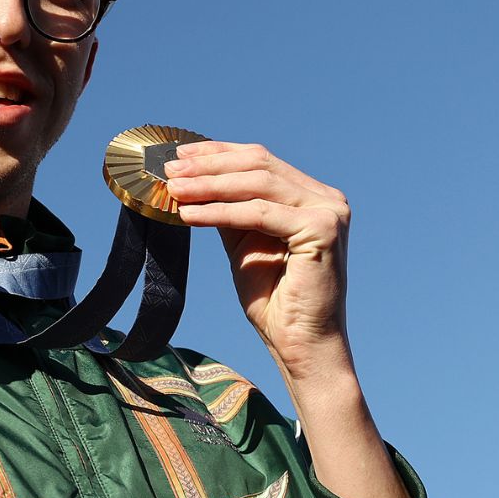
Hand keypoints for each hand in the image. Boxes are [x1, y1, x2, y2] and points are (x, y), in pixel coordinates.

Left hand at [164, 141, 354, 377]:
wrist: (300, 344)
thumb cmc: (274, 301)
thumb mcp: (244, 243)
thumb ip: (228, 210)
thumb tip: (190, 180)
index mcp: (312, 196)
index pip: (261, 160)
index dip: (218, 153)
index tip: (178, 154)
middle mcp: (327, 198)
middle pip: (259, 165)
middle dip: (208, 166)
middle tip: (169, 169)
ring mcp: (329, 211)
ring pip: (258, 184)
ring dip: (209, 185)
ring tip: (173, 189)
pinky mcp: (323, 229)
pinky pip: (260, 213)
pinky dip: (221, 212)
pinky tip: (190, 215)